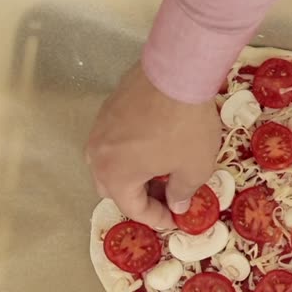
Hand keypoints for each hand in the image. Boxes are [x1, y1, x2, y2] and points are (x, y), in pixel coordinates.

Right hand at [86, 63, 220, 229]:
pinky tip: (152, 144)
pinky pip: (113, 140)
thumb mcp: (195, 167)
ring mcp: (99, 129)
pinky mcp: (107, 108)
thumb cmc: (185, 127)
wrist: (176, 72)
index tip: (175, 219)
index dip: (157, 218)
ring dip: (130, 173)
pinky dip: (128, 150)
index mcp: (116, 176)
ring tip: (158, 171)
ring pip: (108, 163)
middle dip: (138, 197)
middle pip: (112, 188)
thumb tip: (176, 204)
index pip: (133, 209)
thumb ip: (182, 192)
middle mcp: (97, 156)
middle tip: (165, 196)